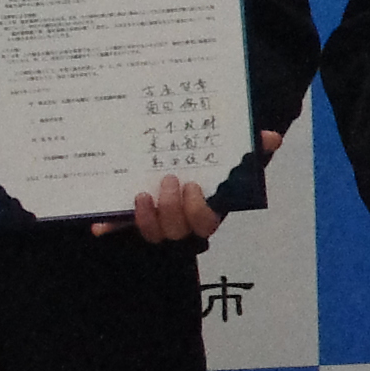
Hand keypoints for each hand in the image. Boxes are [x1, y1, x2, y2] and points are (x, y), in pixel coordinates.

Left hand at [98, 129, 276, 242]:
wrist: (185, 156)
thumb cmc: (213, 166)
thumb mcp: (234, 157)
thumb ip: (253, 148)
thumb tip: (272, 137)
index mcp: (208, 209)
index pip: (206, 222)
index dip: (197, 210)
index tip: (193, 185)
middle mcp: (183, 221)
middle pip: (177, 231)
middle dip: (172, 210)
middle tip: (168, 181)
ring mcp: (158, 220)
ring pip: (153, 233)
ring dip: (146, 219)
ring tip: (141, 194)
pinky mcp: (135, 216)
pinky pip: (123, 226)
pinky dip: (111, 226)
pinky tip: (97, 225)